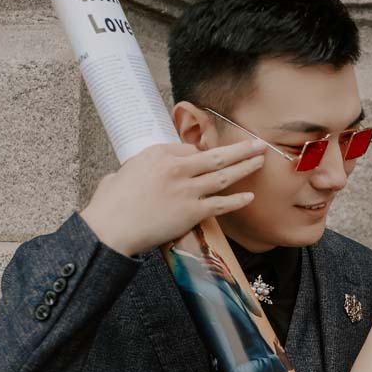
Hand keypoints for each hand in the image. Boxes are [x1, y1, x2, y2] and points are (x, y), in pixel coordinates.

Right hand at [80, 139, 266, 256]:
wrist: (111, 228)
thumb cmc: (110, 204)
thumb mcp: (122, 172)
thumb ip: (138, 169)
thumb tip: (137, 172)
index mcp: (158, 154)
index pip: (190, 149)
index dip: (203, 155)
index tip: (213, 158)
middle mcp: (176, 167)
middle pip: (216, 155)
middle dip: (241, 148)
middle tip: (258, 143)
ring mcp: (187, 190)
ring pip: (224, 175)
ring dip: (245, 167)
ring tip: (260, 160)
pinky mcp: (192, 212)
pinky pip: (221, 205)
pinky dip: (237, 200)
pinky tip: (249, 196)